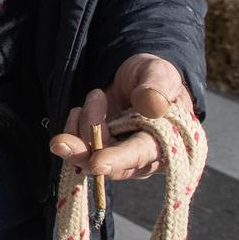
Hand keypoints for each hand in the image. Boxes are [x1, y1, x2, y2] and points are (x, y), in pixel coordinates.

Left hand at [49, 54, 188, 180]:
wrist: (135, 78)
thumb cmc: (154, 77)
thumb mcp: (161, 73)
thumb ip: (158, 87)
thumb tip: (150, 103)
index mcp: (165, 142)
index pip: (141, 155)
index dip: (119, 160)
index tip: (97, 163)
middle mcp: (144, 159)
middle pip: (110, 166)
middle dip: (87, 147)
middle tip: (77, 112)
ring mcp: (120, 159)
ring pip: (90, 158)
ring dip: (82, 128)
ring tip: (96, 95)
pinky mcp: (101, 153)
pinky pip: (79, 152)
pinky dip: (73, 130)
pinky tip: (80, 110)